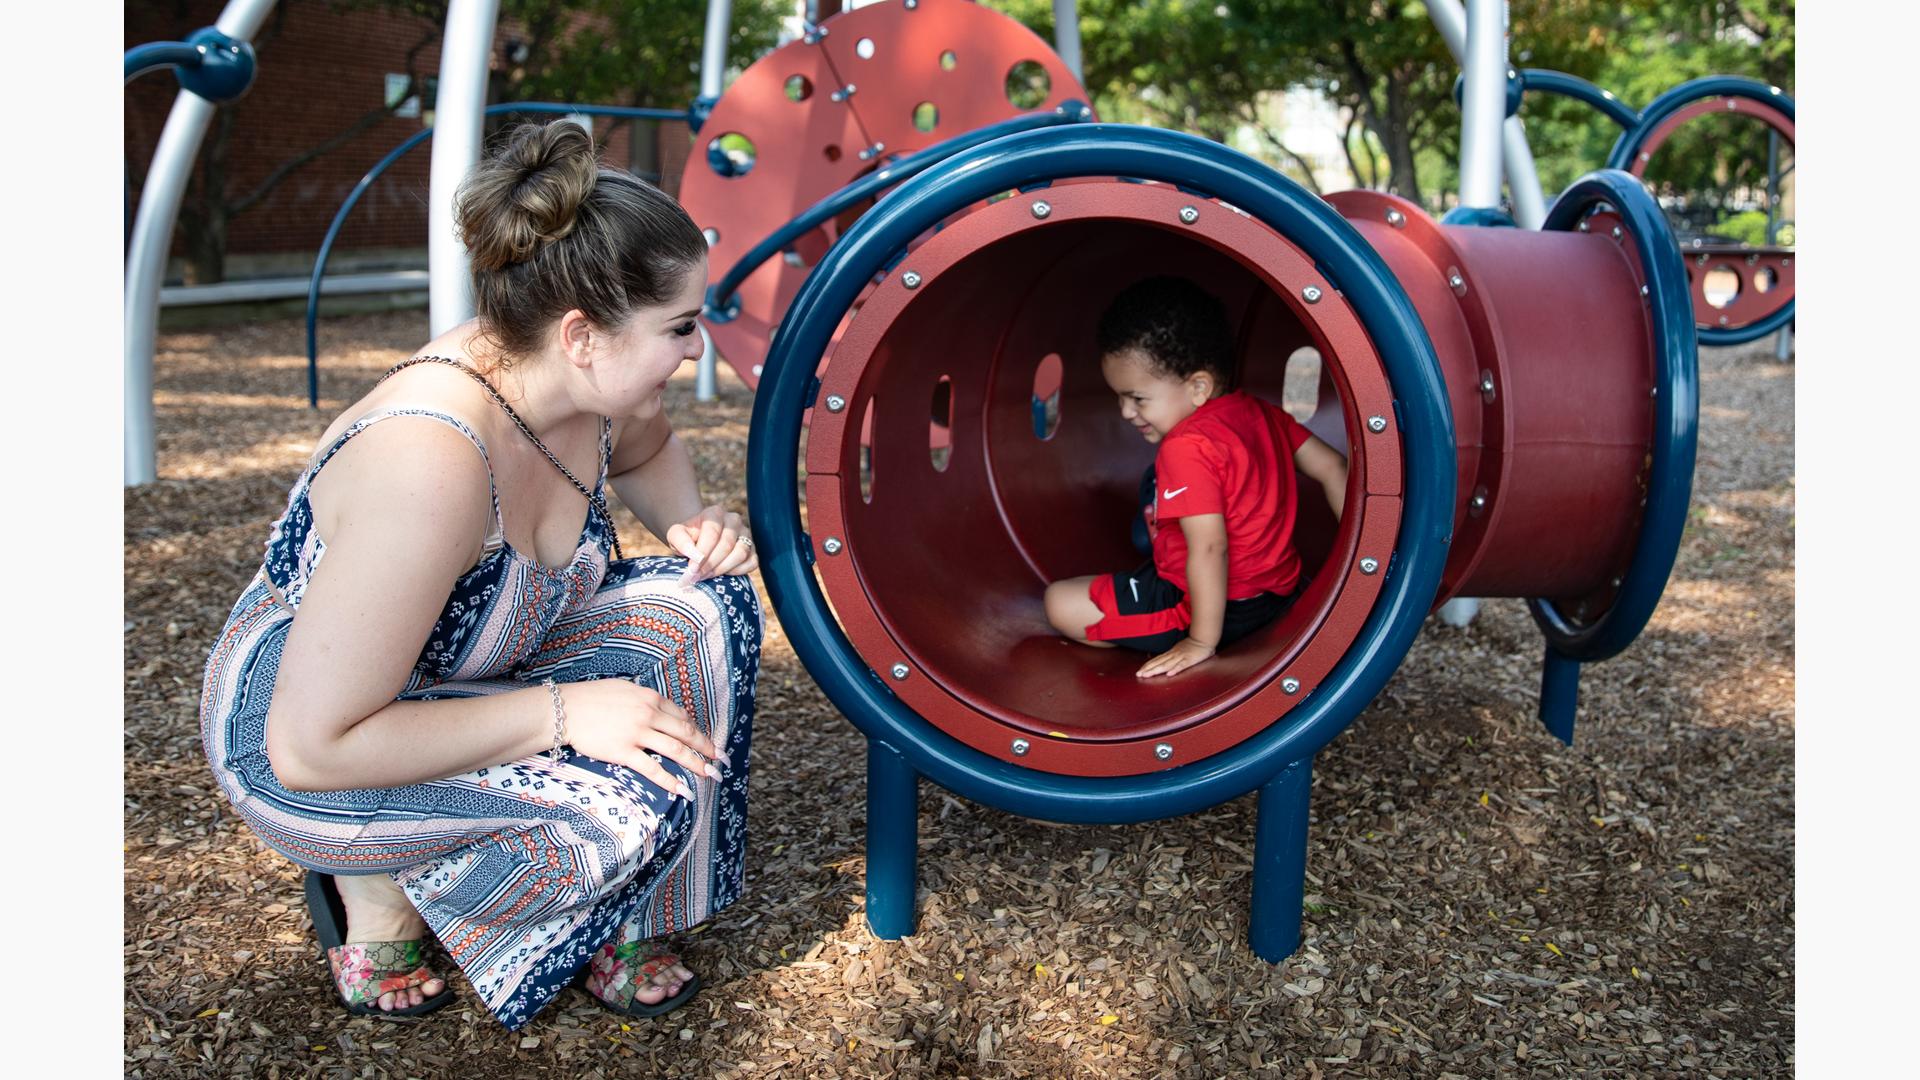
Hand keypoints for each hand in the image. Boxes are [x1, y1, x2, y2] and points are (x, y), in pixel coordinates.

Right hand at [555, 680, 726, 798]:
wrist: (565, 710)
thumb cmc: (590, 698)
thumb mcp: (623, 689)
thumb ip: (642, 699)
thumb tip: (657, 706)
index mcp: (650, 697)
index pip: (681, 716)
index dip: (696, 730)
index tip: (705, 741)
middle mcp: (648, 714)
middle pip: (686, 733)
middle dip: (707, 747)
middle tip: (721, 758)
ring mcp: (637, 733)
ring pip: (676, 750)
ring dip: (697, 763)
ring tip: (710, 774)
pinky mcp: (624, 752)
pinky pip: (653, 768)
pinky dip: (670, 780)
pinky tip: (683, 789)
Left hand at [665, 505, 757, 582]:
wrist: (700, 542)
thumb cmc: (688, 539)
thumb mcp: (676, 535)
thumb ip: (680, 540)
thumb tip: (693, 555)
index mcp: (715, 513)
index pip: (712, 532)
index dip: (703, 553)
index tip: (692, 569)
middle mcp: (733, 520)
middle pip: (726, 544)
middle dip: (710, 563)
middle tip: (697, 576)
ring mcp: (746, 534)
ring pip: (741, 553)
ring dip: (723, 568)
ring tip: (708, 576)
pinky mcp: (753, 549)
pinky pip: (751, 562)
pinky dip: (738, 571)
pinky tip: (723, 574)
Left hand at [1136, 637, 1216, 678]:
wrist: (1204, 639)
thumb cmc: (1192, 645)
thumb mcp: (1179, 649)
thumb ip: (1172, 656)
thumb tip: (1164, 661)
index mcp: (1171, 653)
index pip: (1157, 659)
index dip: (1148, 665)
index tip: (1140, 670)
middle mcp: (1174, 654)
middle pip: (1159, 662)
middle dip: (1148, 669)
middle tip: (1138, 674)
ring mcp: (1181, 657)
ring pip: (1167, 664)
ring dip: (1156, 670)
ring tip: (1147, 675)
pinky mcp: (1189, 660)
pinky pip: (1182, 665)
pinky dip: (1175, 669)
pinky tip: (1169, 674)